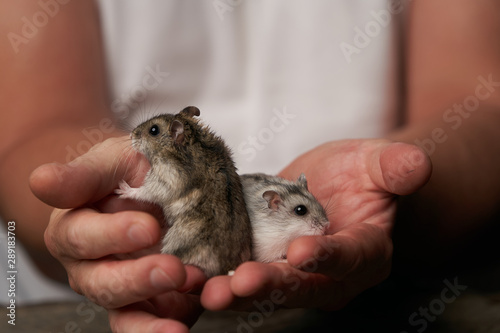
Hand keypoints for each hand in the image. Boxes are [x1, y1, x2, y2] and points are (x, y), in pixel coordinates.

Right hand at [30, 137, 205, 332]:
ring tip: (180, 317)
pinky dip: (170, 325)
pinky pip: (155, 323)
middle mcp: (91, 267)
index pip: (82, 237)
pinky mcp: (152, 303)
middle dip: (138, 279)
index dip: (113, 235)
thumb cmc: (128, 173)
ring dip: (152, 321)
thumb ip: (83, 175)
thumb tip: (40, 181)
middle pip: (102, 283)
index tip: (149, 227)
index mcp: (74, 229)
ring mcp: (121, 289)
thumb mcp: (112, 161)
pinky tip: (187, 320)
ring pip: (125, 315)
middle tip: (173, 269)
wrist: (158, 187)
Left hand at [201, 139, 431, 310]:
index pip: (349, 257)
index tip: (301, 253)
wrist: (340, 187)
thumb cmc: (364, 175)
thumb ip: (395, 167)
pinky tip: (196, 278)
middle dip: (271, 285)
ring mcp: (299, 275)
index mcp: (366, 251)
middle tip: (239, 283)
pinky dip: (223, 279)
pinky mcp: (270, 264)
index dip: (327, 257)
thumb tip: (417, 164)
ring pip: (269, 289)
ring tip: (209, 291)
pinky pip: (246, 276)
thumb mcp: (380, 163)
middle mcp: (332, 274)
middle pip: (303, 284)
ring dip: (239, 292)